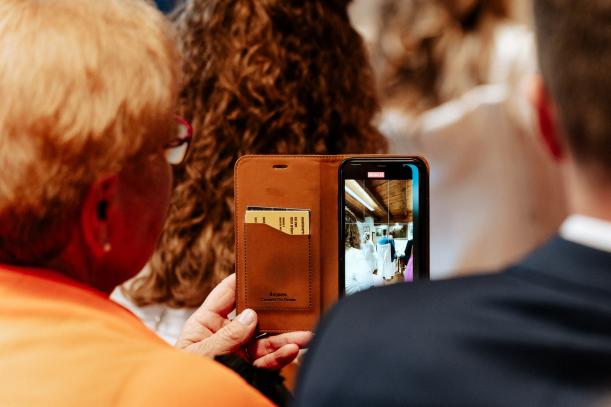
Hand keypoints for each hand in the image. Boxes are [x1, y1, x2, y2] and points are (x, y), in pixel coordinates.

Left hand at [176, 273, 311, 368]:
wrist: (184, 406)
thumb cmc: (182, 378)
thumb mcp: (200, 353)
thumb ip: (226, 336)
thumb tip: (250, 316)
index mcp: (206, 323)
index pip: (227, 294)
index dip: (243, 280)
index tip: (262, 268)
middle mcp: (225, 336)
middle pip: (254, 317)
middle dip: (276, 312)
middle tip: (296, 306)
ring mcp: (237, 354)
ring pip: (266, 341)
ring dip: (286, 337)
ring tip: (304, 335)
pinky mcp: (247, 371)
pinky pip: (266, 362)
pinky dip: (280, 357)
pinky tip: (292, 350)